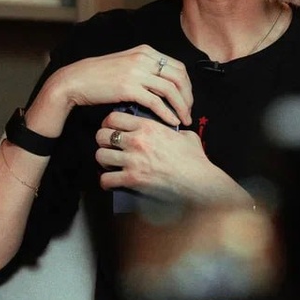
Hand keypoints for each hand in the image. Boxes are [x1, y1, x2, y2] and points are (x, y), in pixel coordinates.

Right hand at [43, 45, 191, 127]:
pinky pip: (156, 102)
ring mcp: (136, 72)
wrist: (77, 80)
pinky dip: (167, 114)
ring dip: (181, 107)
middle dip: (188, 97)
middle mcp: (144, 58)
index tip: (187, 99)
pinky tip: (171, 122)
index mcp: (146, 51)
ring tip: (184, 120)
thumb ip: (145, 69)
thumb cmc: (100, 76)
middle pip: (179, 78)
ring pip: (171, 90)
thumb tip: (164, 86)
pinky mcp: (128, 88)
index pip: (178, 67)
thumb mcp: (127, 65)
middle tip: (189, 112)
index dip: (187, 85)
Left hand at [94, 110, 213, 202]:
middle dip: (102, 142)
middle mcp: (136, 141)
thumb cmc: (195, 160)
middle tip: (109, 148)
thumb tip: (174, 132)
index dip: (109, 124)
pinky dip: (106, 181)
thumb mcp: (186, 136)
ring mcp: (133, 160)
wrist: (199, 180)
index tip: (111, 129)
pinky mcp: (132, 179)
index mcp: (148, 127)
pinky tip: (112, 182)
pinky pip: (106, 179)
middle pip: (101, 135)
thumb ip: (174, 130)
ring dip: (104, 161)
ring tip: (110, 165)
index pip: (113, 117)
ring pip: (100, 156)